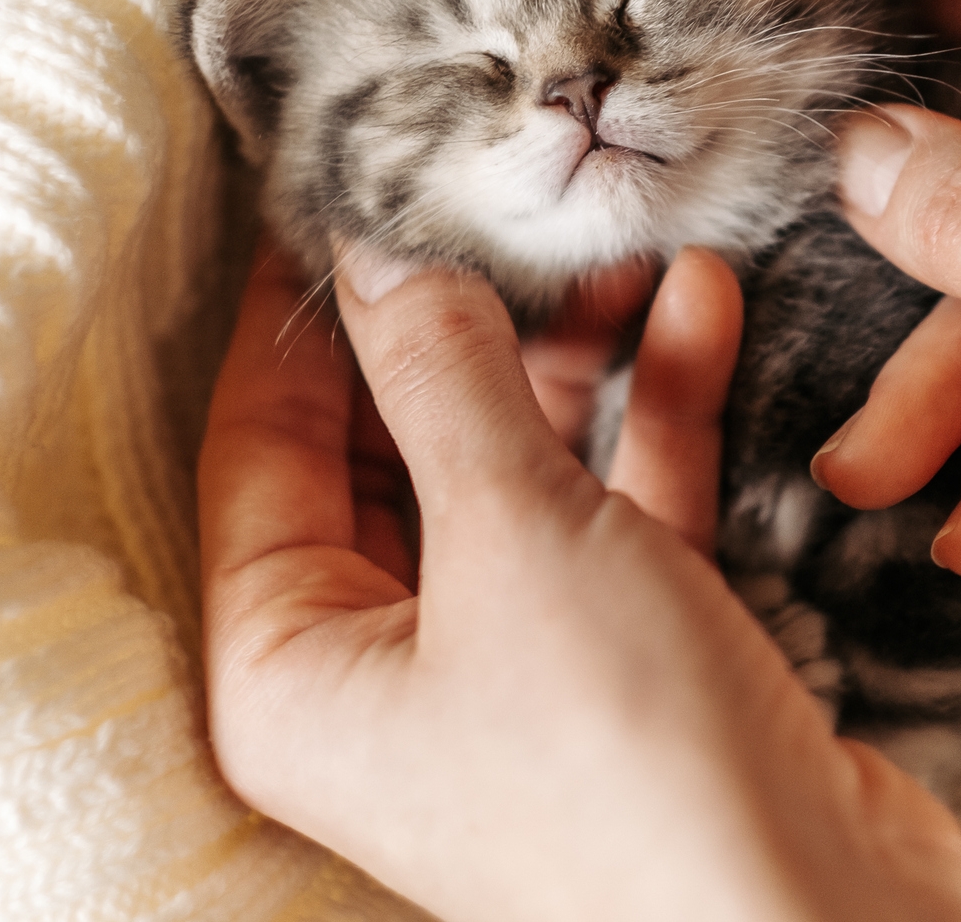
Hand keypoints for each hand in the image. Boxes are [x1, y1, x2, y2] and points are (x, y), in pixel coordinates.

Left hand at [199, 241, 960, 921]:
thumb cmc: (626, 768)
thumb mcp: (512, 535)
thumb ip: (441, 378)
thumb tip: (373, 256)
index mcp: (291, 670)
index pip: (261, 448)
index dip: (303, 316)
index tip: (340, 191)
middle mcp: (386, 676)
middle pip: (399, 451)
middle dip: (467, 325)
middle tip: (508, 205)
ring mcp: (512, 669)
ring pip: (519, 472)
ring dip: (578, 357)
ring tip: (625, 245)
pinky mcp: (627, 663)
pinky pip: (617, 513)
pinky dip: (656, 418)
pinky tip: (699, 309)